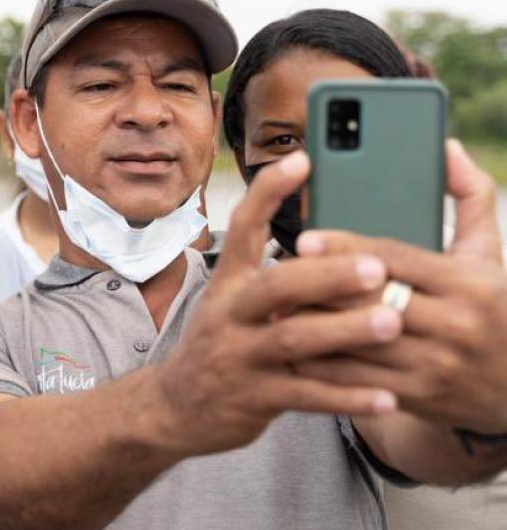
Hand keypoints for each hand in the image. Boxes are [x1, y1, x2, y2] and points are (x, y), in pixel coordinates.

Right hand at [151, 151, 401, 457]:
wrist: (173, 407)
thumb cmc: (221, 345)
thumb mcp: (230, 302)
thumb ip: (274, 277)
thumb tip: (335, 244)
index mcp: (228, 283)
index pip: (244, 226)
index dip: (270, 192)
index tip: (303, 161)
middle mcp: (229, 314)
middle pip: (276, 286)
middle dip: (328, 275)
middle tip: (377, 266)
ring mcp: (239, 356)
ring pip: (294, 339)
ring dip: (346, 331)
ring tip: (394, 323)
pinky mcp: (253, 399)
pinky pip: (306, 396)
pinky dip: (347, 397)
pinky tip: (386, 396)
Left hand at [293, 139, 506, 434]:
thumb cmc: (492, 308)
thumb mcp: (489, 255)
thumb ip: (469, 197)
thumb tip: (442, 144)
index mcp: (469, 284)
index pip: (395, 259)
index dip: (346, 247)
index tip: (303, 239)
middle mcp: (455, 326)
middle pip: (369, 300)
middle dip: (319, 287)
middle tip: (274, 274)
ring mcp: (437, 366)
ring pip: (357, 343)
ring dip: (312, 326)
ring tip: (274, 308)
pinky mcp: (420, 398)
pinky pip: (358, 381)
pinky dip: (322, 364)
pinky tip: (293, 348)